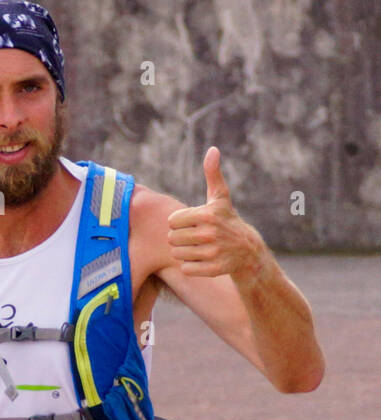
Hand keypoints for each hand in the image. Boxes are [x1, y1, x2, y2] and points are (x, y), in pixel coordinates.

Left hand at [167, 147, 263, 282]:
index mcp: (207, 214)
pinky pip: (186, 269)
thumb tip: (212, 149)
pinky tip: (202, 260)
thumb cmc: (227, 220)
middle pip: (172, 239)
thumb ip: (212, 174)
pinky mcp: (213, 269)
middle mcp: (209, 233)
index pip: (172, 221)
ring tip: (198, 248)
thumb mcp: (220, 197)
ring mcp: (212, 252)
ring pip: (177, 255)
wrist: (247, 250)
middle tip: (195, 238)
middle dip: (180, 239)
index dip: (179, 223)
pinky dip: (190, 267)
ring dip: (184, 253)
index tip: (192, 223)